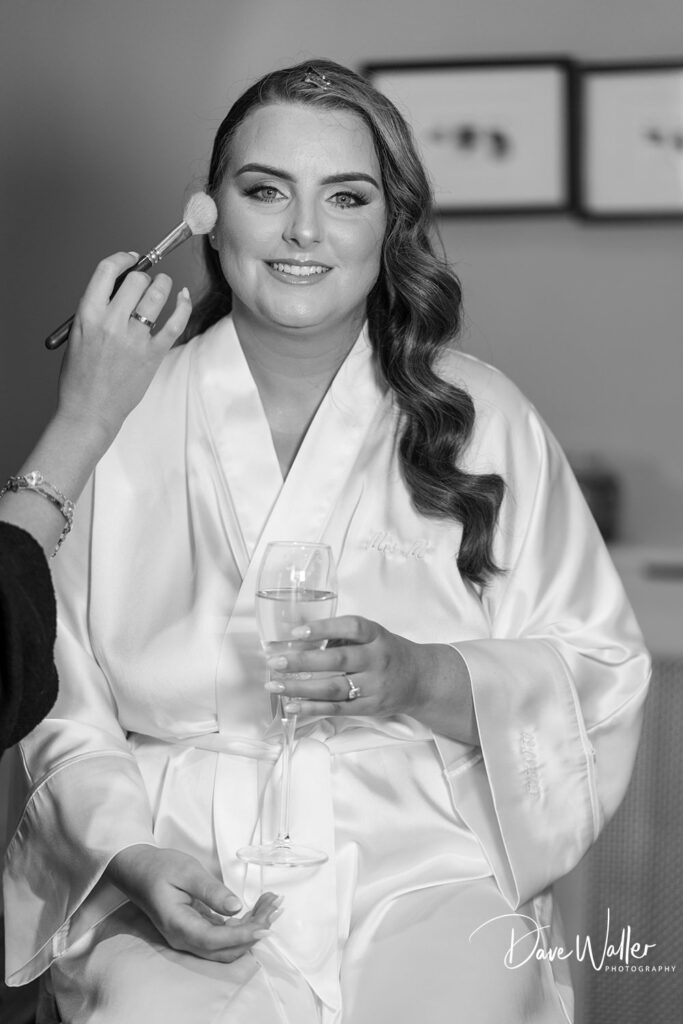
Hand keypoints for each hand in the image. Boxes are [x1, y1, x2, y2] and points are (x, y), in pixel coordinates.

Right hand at [57, 252, 191, 442]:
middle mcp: (111, 323)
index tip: (131, 258)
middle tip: (147, 281)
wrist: (89, 411)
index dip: (122, 259)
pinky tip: (183, 297)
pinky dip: (183, 305)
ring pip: (157, 295)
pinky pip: (175, 322)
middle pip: (136, 279)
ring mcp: (134, 339)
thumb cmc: (80, 376)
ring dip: (164, 284)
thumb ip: (97, 311)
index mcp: (87, 314)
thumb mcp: (78, 335)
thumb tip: (120, 288)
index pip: (106, 271)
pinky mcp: (153, 354)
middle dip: (145, 275)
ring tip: (165, 285)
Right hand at [105, 844, 281, 962]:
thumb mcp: (187, 871)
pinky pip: (223, 937)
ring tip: (272, 905)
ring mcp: (190, 938)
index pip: (214, 940)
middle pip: (225, 950)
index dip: (242, 936)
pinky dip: (243, 926)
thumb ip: (210, 891)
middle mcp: (184, 938)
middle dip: (254, 932)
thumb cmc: (160, 868)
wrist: (139, 871)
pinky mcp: (197, 931)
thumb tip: (235, 908)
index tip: (265, 925)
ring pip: (226, 946)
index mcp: (178, 925)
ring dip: (251, 929)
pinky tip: (257, 909)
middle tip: (275, 907)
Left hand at [265, 616, 478, 744]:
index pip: (351, 627)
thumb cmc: (387, 652)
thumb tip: (298, 640)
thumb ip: (342, 636)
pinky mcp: (370, 707)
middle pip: (337, 660)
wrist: (422, 679)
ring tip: (275, 685)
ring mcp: (374, 686)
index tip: (296, 632)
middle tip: (275, 661)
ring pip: (333, 688)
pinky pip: (337, 709)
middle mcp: (377, 659)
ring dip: (300, 687)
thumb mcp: (373, 635)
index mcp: (376, 635)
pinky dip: (312, 708)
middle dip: (302, 661)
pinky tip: (292, 705)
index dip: (323, 628)